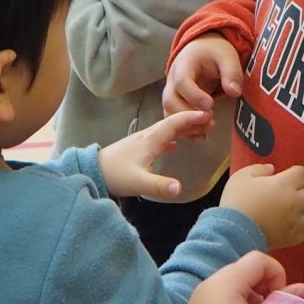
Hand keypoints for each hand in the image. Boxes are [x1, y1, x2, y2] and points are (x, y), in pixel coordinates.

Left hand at [98, 111, 214, 198]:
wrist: (92, 171)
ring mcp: (142, 142)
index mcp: (151, 140)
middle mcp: (148, 136)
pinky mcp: (137, 149)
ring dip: (183, 130)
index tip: (209, 114)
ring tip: (199, 132)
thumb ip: (159, 186)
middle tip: (211, 122)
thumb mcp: (139, 182)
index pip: (175, 123)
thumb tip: (180, 188)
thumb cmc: (115, 175)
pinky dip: (172, 138)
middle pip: (173, 124)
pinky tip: (175, 144)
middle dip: (192, 121)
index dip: (191, 118)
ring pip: (167, 130)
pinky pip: (160, 139)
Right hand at [164, 33, 243, 130]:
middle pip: (170, 100)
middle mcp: (172, 80)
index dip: (194, 95)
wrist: (203, 50)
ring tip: (207, 129)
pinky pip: (173, 120)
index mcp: (183, 65)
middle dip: (188, 114)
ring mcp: (171, 93)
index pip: (182, 81)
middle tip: (210, 120)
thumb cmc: (215, 52)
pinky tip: (201, 137)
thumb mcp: (227, 57)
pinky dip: (184, 131)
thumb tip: (234, 92)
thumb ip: (231, 72)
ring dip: (185, 125)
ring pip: (168, 113)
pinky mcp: (175, 104)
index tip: (210, 105)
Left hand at [176, 252, 303, 303]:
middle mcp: (209, 282)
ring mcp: (199, 297)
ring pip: (234, 284)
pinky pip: (220, 297)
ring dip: (251, 299)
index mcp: (225, 281)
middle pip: (246, 270)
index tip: (279, 303)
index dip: (277, 276)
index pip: (259, 259)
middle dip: (264, 288)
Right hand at [221, 164, 303, 250]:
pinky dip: (298, 227)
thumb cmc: (236, 201)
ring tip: (293, 209)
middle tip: (295, 191)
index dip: (296, 173)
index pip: (303, 173)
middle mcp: (294, 202)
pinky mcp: (292, 238)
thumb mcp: (242, 177)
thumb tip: (272, 169)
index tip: (287, 177)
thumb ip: (259, 169)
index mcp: (284, 184)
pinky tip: (288, 225)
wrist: (232, 233)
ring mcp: (295, 222)